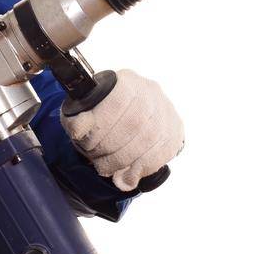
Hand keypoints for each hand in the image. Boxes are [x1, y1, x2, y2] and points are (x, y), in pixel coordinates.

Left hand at [61, 69, 184, 192]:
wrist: (123, 116)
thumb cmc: (99, 117)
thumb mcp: (81, 114)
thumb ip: (77, 120)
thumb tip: (80, 129)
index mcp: (125, 81)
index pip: (117, 101)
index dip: (101, 128)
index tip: (87, 145)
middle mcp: (149, 91)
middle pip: (135, 123)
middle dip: (113, 150)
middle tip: (99, 164)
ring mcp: (165, 109)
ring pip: (150, 139)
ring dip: (126, 161)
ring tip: (110, 169)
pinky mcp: (175, 128)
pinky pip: (164, 151)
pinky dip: (144, 167)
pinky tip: (130, 173)